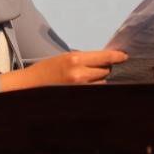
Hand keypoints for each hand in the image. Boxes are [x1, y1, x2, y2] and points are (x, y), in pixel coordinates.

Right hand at [0, 50, 128, 91]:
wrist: (29, 85)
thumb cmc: (46, 70)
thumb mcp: (64, 58)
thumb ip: (83, 59)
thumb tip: (104, 60)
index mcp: (74, 59)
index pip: (103, 57)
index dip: (116, 56)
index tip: (124, 56)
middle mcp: (79, 73)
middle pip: (105, 70)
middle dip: (104, 68)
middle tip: (97, 68)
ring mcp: (79, 88)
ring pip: (101, 82)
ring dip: (99, 80)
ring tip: (85, 79)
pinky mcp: (77, 98)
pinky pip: (94, 92)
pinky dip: (94, 89)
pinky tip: (85, 87)